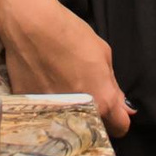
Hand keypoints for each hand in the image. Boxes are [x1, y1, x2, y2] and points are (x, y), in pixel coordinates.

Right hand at [0, 0, 131, 135]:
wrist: (31, 26)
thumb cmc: (68, 33)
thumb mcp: (102, 53)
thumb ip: (113, 85)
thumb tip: (124, 106)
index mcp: (103, 100)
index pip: (120, 127)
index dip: (120, 118)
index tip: (114, 112)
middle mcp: (80, 112)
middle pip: (95, 128)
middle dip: (96, 117)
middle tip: (87, 95)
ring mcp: (55, 113)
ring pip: (69, 124)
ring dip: (71, 112)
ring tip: (62, 88)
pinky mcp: (33, 109)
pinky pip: (46, 114)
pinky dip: (48, 105)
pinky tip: (44, 84)